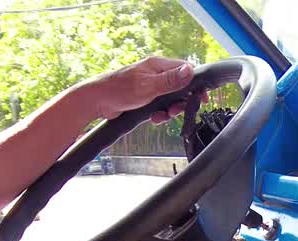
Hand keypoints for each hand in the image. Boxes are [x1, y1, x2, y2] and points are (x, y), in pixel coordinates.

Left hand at [84, 57, 207, 124]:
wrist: (97, 101)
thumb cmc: (119, 89)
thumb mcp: (149, 86)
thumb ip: (170, 80)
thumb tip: (189, 71)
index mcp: (158, 65)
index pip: (185, 70)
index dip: (195, 84)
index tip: (200, 98)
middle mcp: (155, 73)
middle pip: (179, 87)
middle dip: (180, 102)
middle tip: (174, 111)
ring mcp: (150, 85)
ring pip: (170, 98)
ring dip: (169, 110)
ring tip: (161, 116)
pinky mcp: (145, 97)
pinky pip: (160, 106)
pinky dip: (159, 113)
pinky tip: (153, 118)